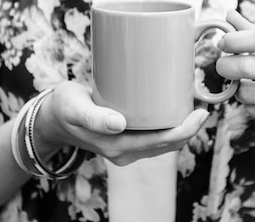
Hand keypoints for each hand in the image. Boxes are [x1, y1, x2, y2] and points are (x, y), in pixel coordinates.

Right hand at [37, 82, 209, 165]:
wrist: (51, 117)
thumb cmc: (63, 108)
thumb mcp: (75, 108)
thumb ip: (94, 117)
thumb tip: (119, 124)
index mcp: (117, 146)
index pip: (160, 143)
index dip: (184, 131)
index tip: (200, 113)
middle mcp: (124, 151)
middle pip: (166, 144)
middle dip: (188, 128)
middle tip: (203, 105)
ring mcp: (125, 147)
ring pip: (161, 141)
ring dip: (180, 127)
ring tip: (193, 104)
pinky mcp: (124, 138)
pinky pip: (152, 136)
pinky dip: (166, 125)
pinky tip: (174, 108)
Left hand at [215, 10, 254, 134]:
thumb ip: (254, 31)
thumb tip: (228, 14)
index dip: (234, 41)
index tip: (221, 43)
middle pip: (249, 66)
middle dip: (227, 66)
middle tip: (221, 66)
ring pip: (248, 92)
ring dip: (238, 89)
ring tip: (244, 84)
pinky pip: (253, 110)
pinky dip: (249, 104)